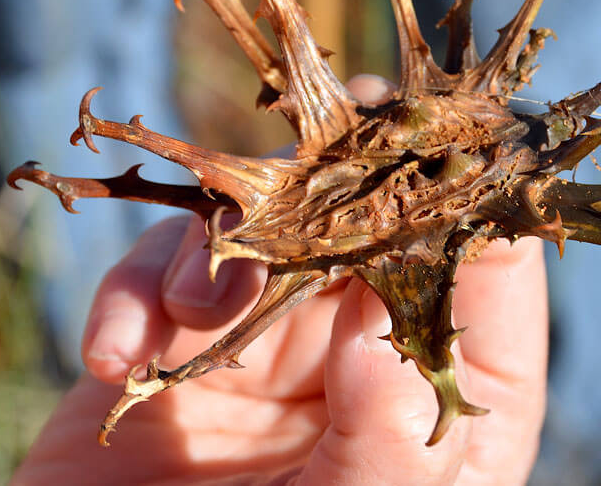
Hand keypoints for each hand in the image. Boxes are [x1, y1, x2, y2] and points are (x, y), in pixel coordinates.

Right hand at [12, 77, 548, 484]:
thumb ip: (386, 450)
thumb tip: (385, 342)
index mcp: (444, 402)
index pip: (487, 274)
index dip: (471, 202)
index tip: (438, 150)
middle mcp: (360, 354)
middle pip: (371, 219)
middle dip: (335, 186)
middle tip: (311, 158)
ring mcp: (263, 341)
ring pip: (261, 223)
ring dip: (221, 245)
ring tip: (191, 314)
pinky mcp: (170, 343)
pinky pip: (157, 270)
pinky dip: (131, 291)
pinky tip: (113, 359)